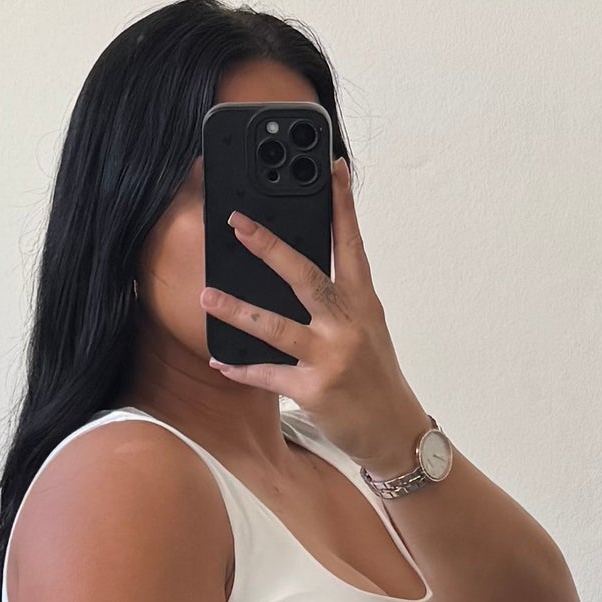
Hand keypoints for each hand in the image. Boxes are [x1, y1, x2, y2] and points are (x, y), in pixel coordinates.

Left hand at [199, 156, 427, 479]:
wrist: (396, 432)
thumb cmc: (376, 377)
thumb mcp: (367, 330)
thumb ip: (339, 302)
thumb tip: (294, 273)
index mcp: (364, 303)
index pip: (352, 245)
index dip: (342, 206)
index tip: (332, 169)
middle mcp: (349, 324)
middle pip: (305, 276)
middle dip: (269, 247)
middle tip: (238, 224)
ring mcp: (332, 357)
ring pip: (276, 326)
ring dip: (237, 310)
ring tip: (205, 296)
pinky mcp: (314, 390)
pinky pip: (268, 374)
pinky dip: (241, 368)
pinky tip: (220, 360)